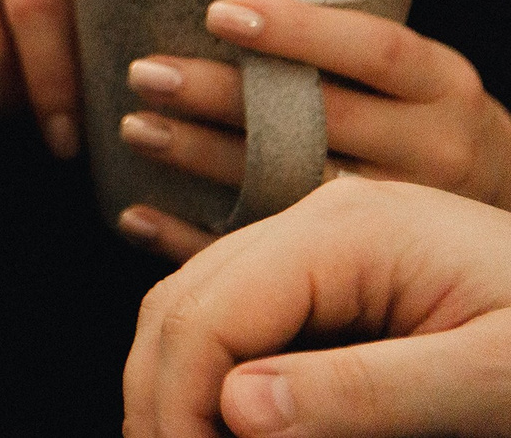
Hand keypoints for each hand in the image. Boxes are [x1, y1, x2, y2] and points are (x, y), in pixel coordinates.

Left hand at [115, 0, 510, 262]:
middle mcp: (433, 150)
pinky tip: (134, 213)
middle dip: (225, 98)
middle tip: (146, 74)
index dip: (298, 30)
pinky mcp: (370, 268)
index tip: (217, 13)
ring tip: (137, 129)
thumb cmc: (421, 114)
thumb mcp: (410, 73)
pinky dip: (194, 237)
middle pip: (323, 120)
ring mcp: (406, 214)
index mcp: (441, 87)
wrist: (500, 201)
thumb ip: (340, 47)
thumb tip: (207, 2)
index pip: (375, 51)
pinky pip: (273, 253)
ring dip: (204, 160)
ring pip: (296, 186)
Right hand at [123, 176, 510, 436]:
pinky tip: (229, 429)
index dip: (177, 398)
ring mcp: (324, 246)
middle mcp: (321, 220)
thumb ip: (369, 393)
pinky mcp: (335, 279)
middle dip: (160, 395)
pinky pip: (244, 321)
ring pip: (198, 307)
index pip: (211, 307)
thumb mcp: (496, 384)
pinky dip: (218, 379)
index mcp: (350, 229)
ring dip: (178, 389)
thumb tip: (236, 410)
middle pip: (184, 299)